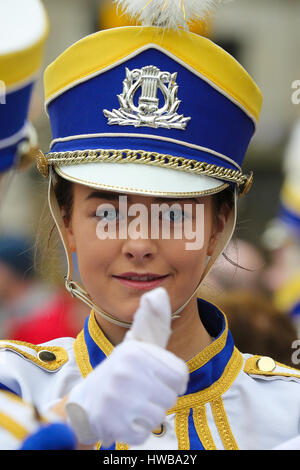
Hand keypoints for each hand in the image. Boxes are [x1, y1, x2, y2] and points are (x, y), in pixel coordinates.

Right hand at [66, 287, 188, 446]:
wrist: (86, 400)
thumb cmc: (122, 369)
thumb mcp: (137, 342)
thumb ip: (152, 320)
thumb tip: (160, 292)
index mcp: (136, 351)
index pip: (180, 375)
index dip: (172, 379)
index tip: (157, 376)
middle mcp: (125, 372)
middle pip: (170, 397)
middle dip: (160, 396)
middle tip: (143, 390)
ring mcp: (117, 400)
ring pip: (159, 416)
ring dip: (149, 413)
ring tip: (134, 402)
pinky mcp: (112, 424)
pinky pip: (144, 433)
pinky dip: (137, 429)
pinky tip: (125, 417)